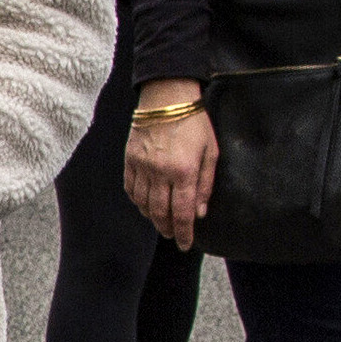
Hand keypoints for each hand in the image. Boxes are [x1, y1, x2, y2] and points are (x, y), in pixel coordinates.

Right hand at [122, 83, 214, 250]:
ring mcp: (142, 167)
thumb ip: (205, 184)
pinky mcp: (130, 160)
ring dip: (153, 217)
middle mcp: (160, 173)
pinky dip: (138, 202)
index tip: (186, 244)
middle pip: (161, 213)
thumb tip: (200, 212)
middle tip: (173, 235)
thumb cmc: (194, 122)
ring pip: (144, 204)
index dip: (184, 233)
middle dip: (168, 228)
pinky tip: (146, 204)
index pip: (182, 213)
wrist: (166, 96)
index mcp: (184, 171)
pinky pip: (131, 189)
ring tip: (160, 222)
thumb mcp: (210, 152)